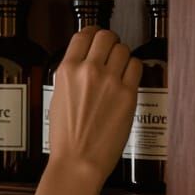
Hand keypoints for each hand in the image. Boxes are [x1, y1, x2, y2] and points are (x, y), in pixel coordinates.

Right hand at [47, 26, 141, 185]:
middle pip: (106, 36)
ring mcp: (109, 81)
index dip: (92, 34)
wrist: (78, 160)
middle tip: (110, 50)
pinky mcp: (127, 94)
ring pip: (123, 49)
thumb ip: (71, 76)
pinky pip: (136, 67)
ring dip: (122, 55)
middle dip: (109, 41)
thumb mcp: (57, 98)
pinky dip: (133, 69)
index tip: (95, 37)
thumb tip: (84, 64)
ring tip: (119, 67)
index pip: (83, 35)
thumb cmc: (66, 138)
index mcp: (66, 71)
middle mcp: (88, 71)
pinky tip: (128, 78)